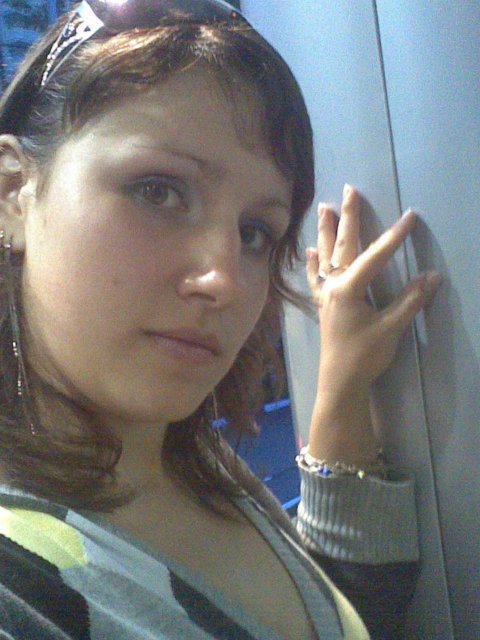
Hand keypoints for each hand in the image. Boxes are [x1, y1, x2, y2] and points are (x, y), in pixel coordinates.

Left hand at [306, 184, 440, 395]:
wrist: (339, 381)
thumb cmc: (363, 355)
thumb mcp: (390, 329)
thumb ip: (410, 301)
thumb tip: (432, 276)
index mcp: (349, 288)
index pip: (375, 255)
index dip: (394, 236)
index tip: (410, 215)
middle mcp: (333, 286)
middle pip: (342, 245)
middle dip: (348, 216)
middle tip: (347, 190)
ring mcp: (325, 295)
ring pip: (325, 255)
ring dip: (325, 232)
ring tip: (323, 208)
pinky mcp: (323, 305)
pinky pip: (315, 277)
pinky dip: (313, 263)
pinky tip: (309, 252)